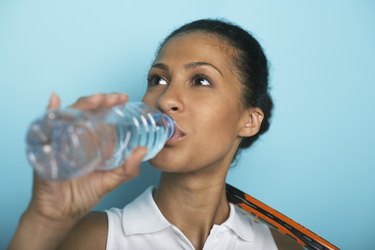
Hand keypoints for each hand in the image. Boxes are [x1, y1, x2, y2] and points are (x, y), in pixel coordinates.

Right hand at [28, 93, 146, 221]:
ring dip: (82, 105)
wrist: (62, 213)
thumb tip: (143, 150)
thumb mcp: (111, 180)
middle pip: (86, 111)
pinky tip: (55, 102)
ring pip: (69, 115)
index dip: (111, 104)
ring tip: (96, 100)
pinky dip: (49, 112)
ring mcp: (61, 139)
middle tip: (113, 98)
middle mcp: (76, 135)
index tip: (123, 98)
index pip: (100, 116)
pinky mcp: (47, 148)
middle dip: (100, 101)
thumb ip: (128, 168)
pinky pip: (45, 127)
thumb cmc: (84, 194)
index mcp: (92, 140)